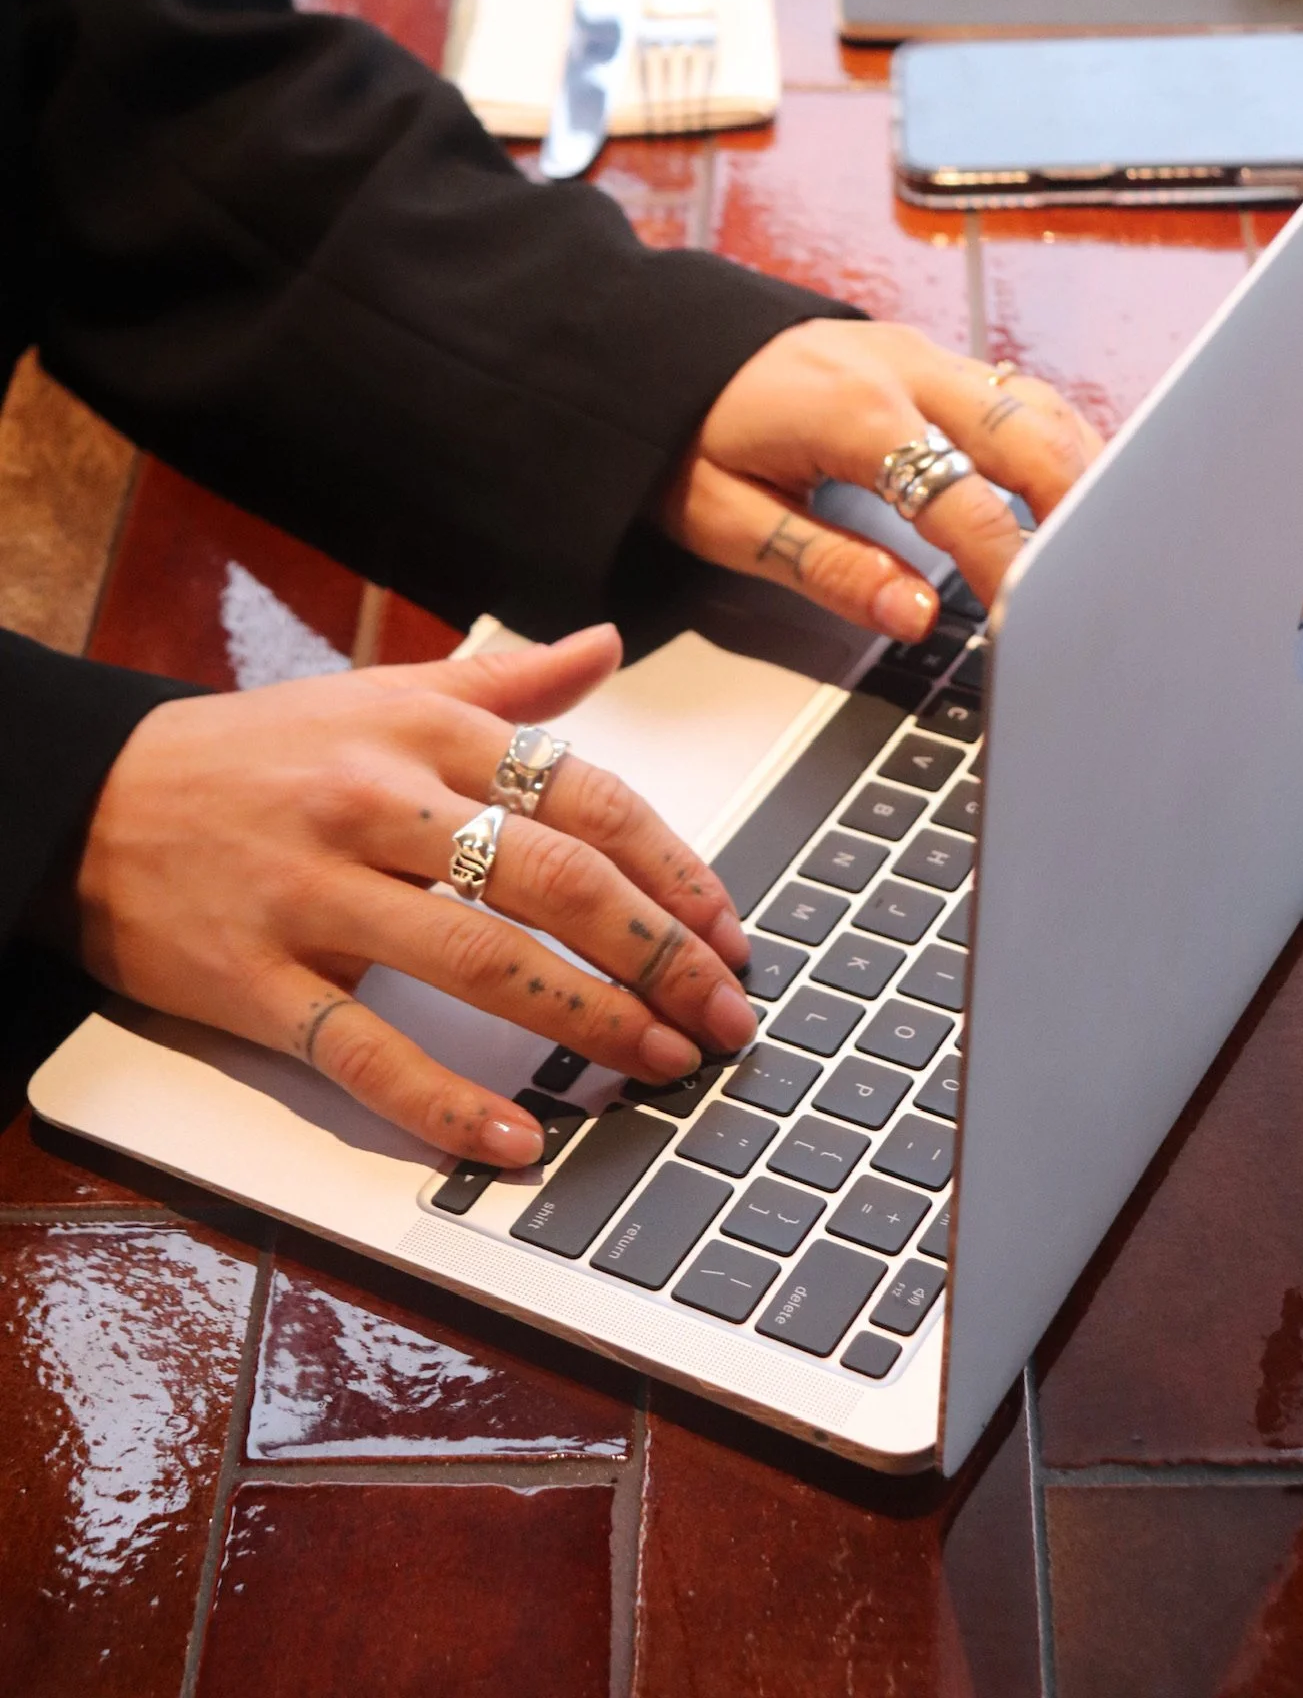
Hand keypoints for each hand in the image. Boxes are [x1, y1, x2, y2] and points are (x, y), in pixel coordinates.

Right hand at [76, 626, 755, 1167]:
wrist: (90, 798)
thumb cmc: (256, 751)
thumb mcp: (380, 696)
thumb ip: (504, 683)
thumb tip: (607, 644)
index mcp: (424, 735)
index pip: (585, 798)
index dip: (674, 871)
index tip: (729, 932)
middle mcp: (379, 805)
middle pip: (554, 881)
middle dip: (659, 954)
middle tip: (726, 1016)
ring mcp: (316, 895)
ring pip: (480, 965)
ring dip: (590, 1022)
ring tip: (662, 1065)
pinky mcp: (258, 981)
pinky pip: (366, 1054)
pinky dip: (447, 1105)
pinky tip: (519, 1139)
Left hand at [661, 319, 1103, 638]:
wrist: (645, 352)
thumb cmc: (679, 441)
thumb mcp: (729, 521)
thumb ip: (828, 567)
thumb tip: (915, 615)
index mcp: (853, 413)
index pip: (964, 502)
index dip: (1010, 568)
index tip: (1034, 622)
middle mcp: (901, 370)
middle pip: (1027, 436)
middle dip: (1077, 510)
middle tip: (1103, 581)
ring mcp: (917, 353)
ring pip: (1033, 404)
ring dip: (1078, 469)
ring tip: (1109, 541)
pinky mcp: (920, 354)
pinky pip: (1011, 392)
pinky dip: (1053, 438)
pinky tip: (1074, 486)